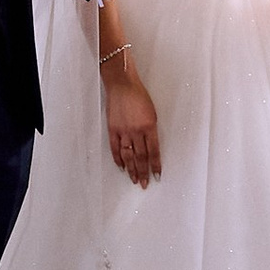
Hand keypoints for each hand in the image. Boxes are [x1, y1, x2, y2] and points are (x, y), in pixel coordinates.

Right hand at [103, 69, 160, 185]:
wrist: (122, 85)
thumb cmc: (139, 96)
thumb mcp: (152, 113)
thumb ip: (151, 131)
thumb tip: (150, 148)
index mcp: (149, 127)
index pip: (154, 152)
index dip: (155, 165)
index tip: (157, 176)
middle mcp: (136, 131)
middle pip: (141, 157)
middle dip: (143, 172)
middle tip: (145, 184)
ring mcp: (123, 131)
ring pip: (128, 156)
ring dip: (131, 170)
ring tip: (134, 180)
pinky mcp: (112, 129)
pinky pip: (115, 148)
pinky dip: (118, 159)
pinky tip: (121, 167)